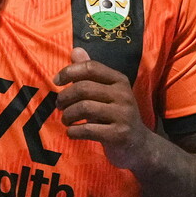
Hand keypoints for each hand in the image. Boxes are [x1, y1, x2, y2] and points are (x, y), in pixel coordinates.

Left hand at [54, 47, 152, 170]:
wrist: (139, 145)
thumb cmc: (116, 115)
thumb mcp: (106, 92)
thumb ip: (90, 73)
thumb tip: (75, 51)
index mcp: (119, 80)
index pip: (90, 67)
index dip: (69, 72)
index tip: (56, 82)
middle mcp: (123, 94)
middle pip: (84, 88)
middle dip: (65, 97)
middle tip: (59, 106)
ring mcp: (123, 115)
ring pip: (84, 108)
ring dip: (68, 115)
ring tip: (66, 120)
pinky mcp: (119, 135)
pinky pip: (88, 130)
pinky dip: (73, 131)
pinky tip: (72, 132)